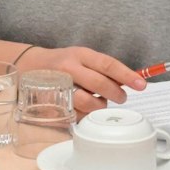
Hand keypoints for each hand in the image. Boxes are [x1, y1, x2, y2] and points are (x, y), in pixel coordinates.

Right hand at [18, 46, 145, 115]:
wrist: (28, 67)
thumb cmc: (61, 64)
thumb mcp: (81, 57)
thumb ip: (102, 69)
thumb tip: (129, 81)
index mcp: (80, 55)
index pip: (108, 65)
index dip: (127, 75)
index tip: (141, 84)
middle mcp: (69, 69)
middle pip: (100, 84)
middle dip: (116, 94)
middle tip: (122, 97)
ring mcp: (59, 87)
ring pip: (88, 102)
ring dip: (99, 106)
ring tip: (99, 102)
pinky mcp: (52, 103)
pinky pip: (76, 114)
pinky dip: (85, 114)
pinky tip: (84, 108)